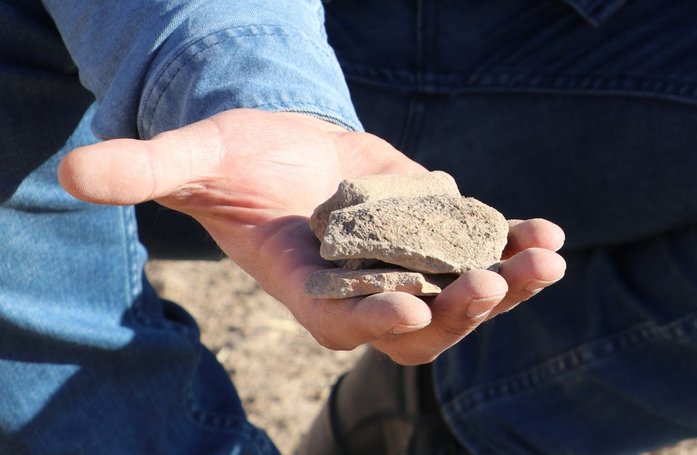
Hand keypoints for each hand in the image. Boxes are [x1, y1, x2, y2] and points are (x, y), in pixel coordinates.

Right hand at [58, 108, 565, 364]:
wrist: (288, 148)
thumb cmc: (237, 158)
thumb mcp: (195, 157)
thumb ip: (147, 171)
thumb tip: (71, 172)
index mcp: (302, 283)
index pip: (337, 318)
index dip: (370, 317)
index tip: (411, 307)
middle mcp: (359, 287)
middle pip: (413, 324)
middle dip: (455, 313)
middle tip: (491, 287)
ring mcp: (404, 264)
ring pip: (459, 294)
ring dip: (503, 284)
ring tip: (543, 260)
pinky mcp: (434, 235)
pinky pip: (479, 250)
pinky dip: (512, 246)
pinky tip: (545, 234)